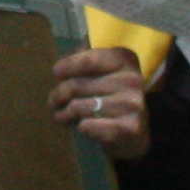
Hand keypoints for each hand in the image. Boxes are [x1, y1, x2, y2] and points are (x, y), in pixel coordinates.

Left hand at [52, 45, 150, 161]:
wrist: (135, 131)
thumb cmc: (111, 94)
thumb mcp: (103, 69)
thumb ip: (83, 59)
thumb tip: (62, 65)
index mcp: (124, 59)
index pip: (89, 60)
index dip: (67, 66)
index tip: (57, 73)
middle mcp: (131, 79)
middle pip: (77, 85)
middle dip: (58, 95)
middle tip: (53, 102)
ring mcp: (132, 104)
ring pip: (78, 107)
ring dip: (63, 114)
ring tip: (62, 116)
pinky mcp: (129, 128)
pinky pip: (88, 126)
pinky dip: (80, 127)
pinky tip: (81, 126)